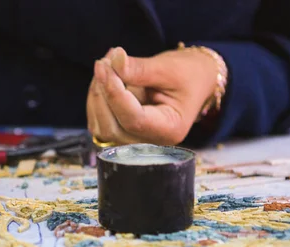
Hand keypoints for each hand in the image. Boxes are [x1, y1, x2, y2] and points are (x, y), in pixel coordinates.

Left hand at [87, 46, 218, 144]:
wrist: (193, 80)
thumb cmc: (188, 74)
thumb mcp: (169, 68)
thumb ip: (139, 68)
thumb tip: (113, 60)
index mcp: (169, 130)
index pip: (133, 120)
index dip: (115, 94)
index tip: (106, 66)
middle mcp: (150, 142)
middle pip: (112, 128)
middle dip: (102, 94)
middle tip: (103, 62)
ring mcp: (133, 141)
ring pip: (100, 126)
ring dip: (96, 95)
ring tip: (105, 65)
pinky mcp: (121, 132)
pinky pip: (98, 121)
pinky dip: (96, 98)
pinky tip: (105, 78)